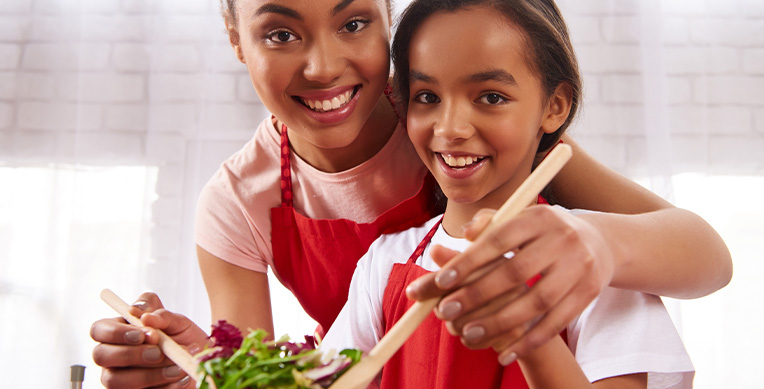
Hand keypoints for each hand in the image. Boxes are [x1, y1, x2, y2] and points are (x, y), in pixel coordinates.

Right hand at [90, 292, 207, 387]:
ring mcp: (118, 378)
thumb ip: (161, 313)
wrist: (198, 362)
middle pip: (101, 355)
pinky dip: (164, 387)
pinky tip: (180, 379)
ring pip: (116, 380)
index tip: (143, 334)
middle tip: (158, 353)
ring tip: (177, 368)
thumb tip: (145, 316)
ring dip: (149, 375)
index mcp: (118, 331)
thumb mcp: (176, 321)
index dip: (116, 332)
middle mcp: (112, 356)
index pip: (99, 329)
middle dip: (131, 354)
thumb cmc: (181, 338)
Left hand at [406, 205, 614, 362]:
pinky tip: (504, 353)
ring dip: (500, 321)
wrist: (600, 242)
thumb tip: (465, 234)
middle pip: (516, 272)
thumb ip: (490, 224)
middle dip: (477, 294)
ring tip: (469, 333)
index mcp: (539, 216)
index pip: (499, 238)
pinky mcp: (590, 292)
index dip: (470, 260)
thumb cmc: (543, 232)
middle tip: (446, 311)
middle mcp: (562, 239)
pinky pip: (556, 322)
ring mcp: (579, 266)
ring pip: (536, 301)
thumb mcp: (521, 218)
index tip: (442, 280)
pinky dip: (529, 340)